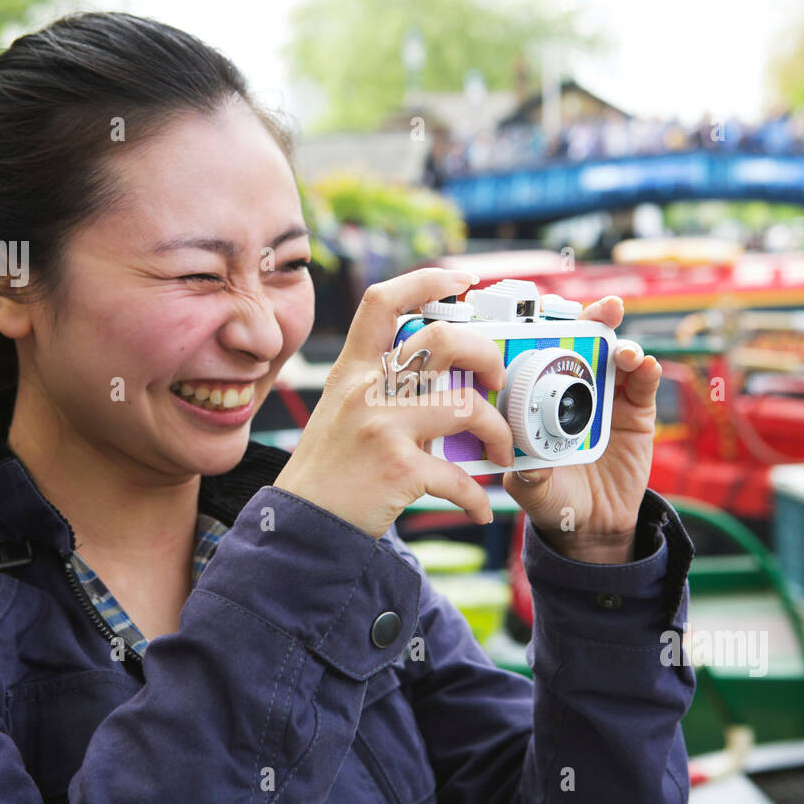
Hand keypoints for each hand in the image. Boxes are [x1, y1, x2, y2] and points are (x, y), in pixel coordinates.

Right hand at [273, 268, 514, 538]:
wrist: (302, 524)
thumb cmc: (328, 469)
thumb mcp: (340, 409)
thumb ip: (378, 384)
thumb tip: (440, 374)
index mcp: (352, 370)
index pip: (383, 301)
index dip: (427, 280)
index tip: (463, 280)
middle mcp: (365, 389)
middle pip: (442, 340)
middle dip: (486, 353)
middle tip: (496, 379)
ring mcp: (381, 426)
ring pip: (465, 406)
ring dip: (497, 431)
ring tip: (501, 451)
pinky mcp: (396, 468)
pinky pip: (457, 476)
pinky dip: (477, 497)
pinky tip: (480, 508)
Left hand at [501, 295, 660, 563]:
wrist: (592, 524)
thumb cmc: (552, 498)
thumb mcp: (532, 489)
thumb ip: (529, 477)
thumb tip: (531, 465)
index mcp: (539, 397)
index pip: (541, 354)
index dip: (547, 331)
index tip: (548, 314)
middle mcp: (572, 389)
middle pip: (583, 344)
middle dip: (593, 321)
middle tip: (602, 310)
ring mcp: (606, 397)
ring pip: (616, 358)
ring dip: (622, 344)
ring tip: (624, 351)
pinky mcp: (636, 412)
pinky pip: (644, 385)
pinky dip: (648, 370)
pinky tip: (646, 366)